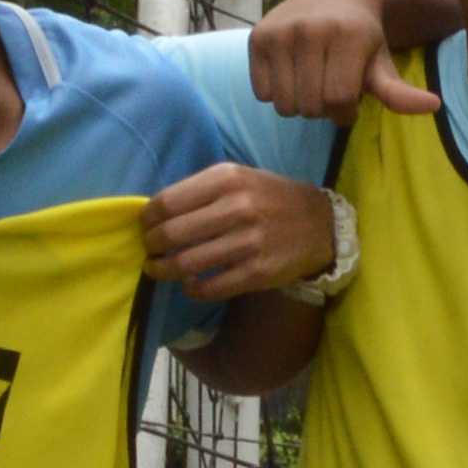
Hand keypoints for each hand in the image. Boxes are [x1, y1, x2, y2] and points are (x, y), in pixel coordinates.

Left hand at [145, 164, 340, 301]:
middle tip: (150, 251)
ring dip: (163, 270)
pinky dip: (192, 289)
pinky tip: (191, 283)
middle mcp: (238, 208)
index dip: (147, 220)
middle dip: (152, 246)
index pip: (167, 203)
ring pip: (186, 264)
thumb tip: (154, 214)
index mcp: (227, 179)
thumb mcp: (238, 178)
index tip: (146, 227)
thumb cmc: (270, 198)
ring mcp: (249, 242)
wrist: (321, 224)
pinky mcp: (258, 273)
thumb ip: (199, 191)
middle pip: (171, 234)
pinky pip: (210, 287)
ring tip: (159, 270)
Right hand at [253, 0, 435, 119]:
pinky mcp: (257, 37)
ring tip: (313, 82)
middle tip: (330, 89)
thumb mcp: (383, 63)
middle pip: (310, 106)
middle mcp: (310, 28)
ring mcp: (280, 31)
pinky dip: (277, 93)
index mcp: (347, 35)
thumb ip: (400, 91)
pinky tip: (292, 74)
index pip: (339, 100)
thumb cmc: (364, 37)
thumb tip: (433, 105)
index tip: (352, 100)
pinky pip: (262, 93)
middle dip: (324, 109)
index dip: (346, 112)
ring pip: (284, 105)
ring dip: (300, 105)